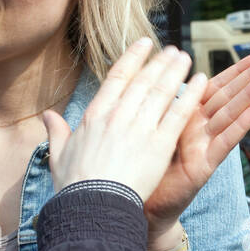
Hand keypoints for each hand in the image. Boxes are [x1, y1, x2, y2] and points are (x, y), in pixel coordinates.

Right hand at [43, 40, 206, 201]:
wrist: (93, 206)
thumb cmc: (75, 186)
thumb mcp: (59, 155)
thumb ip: (57, 132)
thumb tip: (47, 116)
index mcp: (95, 116)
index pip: (117, 77)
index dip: (133, 58)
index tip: (145, 44)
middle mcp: (119, 116)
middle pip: (144, 80)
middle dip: (160, 62)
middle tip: (173, 51)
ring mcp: (140, 129)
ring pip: (162, 91)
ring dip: (176, 72)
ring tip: (186, 59)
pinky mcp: (159, 145)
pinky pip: (179, 114)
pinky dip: (191, 96)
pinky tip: (202, 83)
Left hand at [143, 51, 249, 237]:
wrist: (140, 204)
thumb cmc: (146, 167)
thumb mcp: (154, 127)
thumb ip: (168, 104)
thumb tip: (168, 72)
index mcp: (188, 116)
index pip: (217, 86)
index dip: (238, 70)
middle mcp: (200, 129)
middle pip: (230, 96)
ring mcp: (204, 147)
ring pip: (231, 114)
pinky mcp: (204, 166)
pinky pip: (224, 142)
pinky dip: (241, 126)